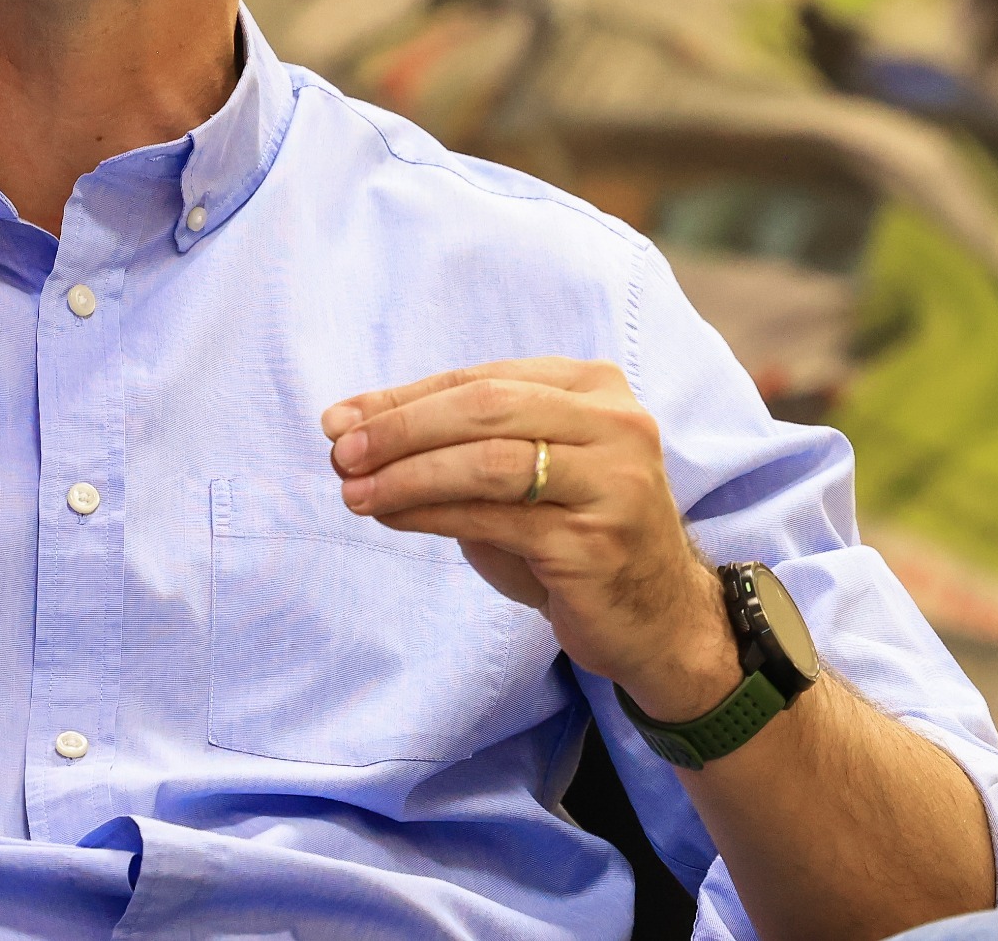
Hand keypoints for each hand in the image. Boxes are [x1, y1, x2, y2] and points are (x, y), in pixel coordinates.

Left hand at [322, 358, 741, 720]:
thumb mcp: (520, 476)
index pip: (482, 379)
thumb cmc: (574, 535)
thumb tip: (350, 426)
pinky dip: (432, 514)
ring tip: (353, 491)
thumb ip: (454, 444)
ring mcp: (611, 481)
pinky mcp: (593, 541)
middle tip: (340, 452)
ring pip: (489, 460)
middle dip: (402, 427)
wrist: (657, 618)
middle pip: (487, 406)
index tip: (340, 419)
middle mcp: (614, 423)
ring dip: (409, 474)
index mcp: (595, 387)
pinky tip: (392, 518)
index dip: (405, 397)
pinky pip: (494, 519)